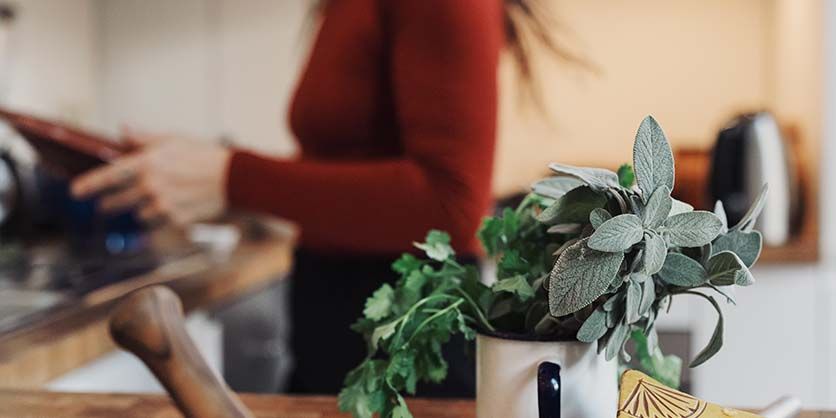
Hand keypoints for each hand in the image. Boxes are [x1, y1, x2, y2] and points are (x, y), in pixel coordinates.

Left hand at [71, 130, 231, 226]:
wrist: (233, 178)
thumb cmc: (205, 155)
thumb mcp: (173, 140)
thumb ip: (144, 139)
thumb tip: (123, 131)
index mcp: (147, 163)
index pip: (108, 176)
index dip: (88, 185)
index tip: (75, 191)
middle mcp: (150, 186)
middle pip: (117, 201)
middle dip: (109, 202)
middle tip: (105, 203)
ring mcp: (162, 205)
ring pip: (138, 213)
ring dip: (140, 209)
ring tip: (152, 201)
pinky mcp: (175, 219)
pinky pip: (158, 221)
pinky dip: (160, 216)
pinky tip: (172, 206)